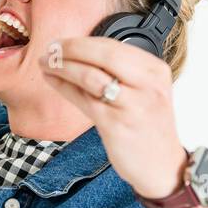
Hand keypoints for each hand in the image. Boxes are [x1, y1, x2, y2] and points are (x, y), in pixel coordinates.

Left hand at [38, 37, 187, 199]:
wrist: (162, 165)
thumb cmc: (147, 126)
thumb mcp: (144, 91)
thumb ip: (120, 72)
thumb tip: (79, 51)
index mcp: (155, 70)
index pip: (114, 45)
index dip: (82, 42)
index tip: (61, 43)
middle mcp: (148, 84)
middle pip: (103, 54)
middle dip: (71, 49)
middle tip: (50, 50)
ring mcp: (133, 104)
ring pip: (90, 76)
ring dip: (62, 67)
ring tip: (46, 64)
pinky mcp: (117, 124)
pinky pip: (84, 99)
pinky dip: (64, 87)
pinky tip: (53, 81)